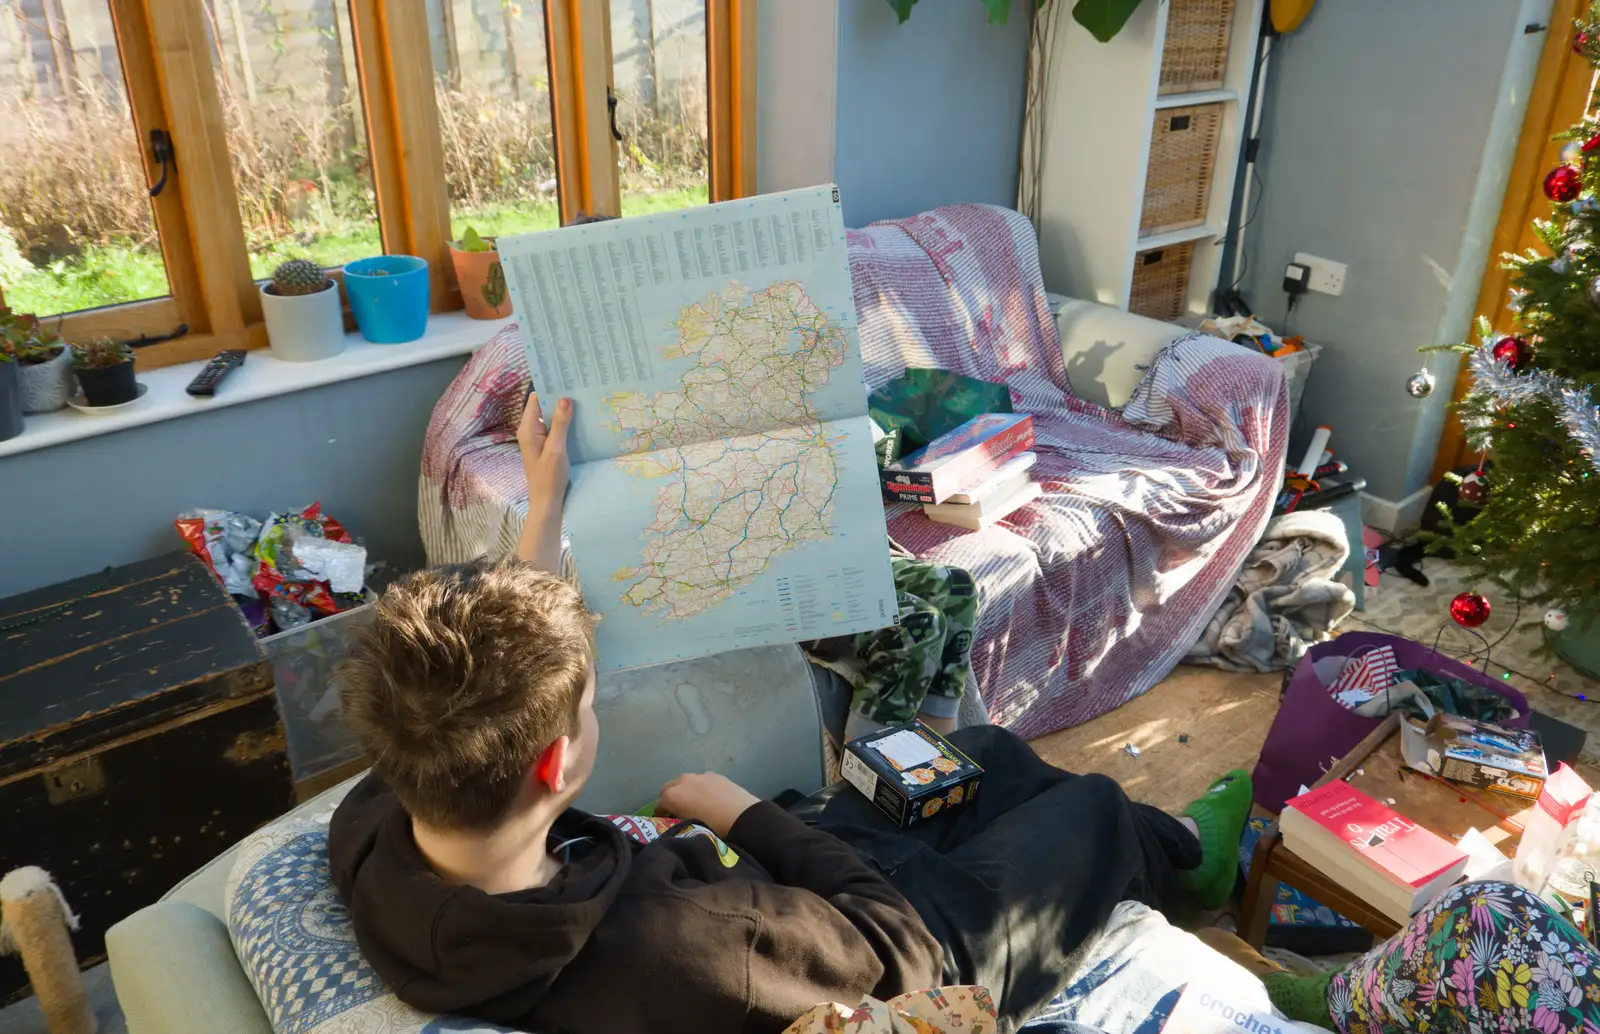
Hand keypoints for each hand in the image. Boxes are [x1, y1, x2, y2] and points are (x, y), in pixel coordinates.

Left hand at [518, 391, 572, 514]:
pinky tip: (582, 422)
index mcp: (528, 429)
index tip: (567, 380)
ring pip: (552, 419)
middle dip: (561, 399)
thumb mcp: (556, 449)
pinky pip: (557, 430)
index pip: (536, 399)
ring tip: (585, 402)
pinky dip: (567, 425)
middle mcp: (531, 431)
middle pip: (545, 407)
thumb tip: (565, 398)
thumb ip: (560, 424)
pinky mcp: (548, 447)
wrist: (547, 503)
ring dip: (566, 412)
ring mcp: (540, 440)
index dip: (550, 389)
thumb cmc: (548, 478)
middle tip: (581, 389)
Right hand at [658, 772, 760, 838]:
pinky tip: (711, 799)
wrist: (742, 816)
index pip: (658, 806)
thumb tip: (673, 823)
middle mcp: (681, 781)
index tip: (667, 823)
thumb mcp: (688, 829)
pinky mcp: (713, 774)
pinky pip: (700, 781)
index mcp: (671, 796)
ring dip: (685, 792)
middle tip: (679, 813)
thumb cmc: (712, 828)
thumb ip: (675, 823)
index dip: (661, 816)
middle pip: (668, 789)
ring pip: (684, 783)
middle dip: (670, 800)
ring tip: (697, 805)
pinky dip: (700, 788)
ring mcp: (698, 775)